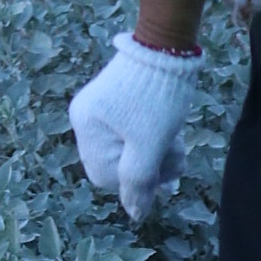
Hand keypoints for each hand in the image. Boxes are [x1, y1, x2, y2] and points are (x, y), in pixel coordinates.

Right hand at [69, 32, 199, 222]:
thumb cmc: (158, 97)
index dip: (136, 182)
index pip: (106, 176)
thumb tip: (134, 215)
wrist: (168, 44)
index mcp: (85, 126)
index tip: (164, 174)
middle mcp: (85, 117)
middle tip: (175, 158)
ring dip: (153, 153)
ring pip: (125, 148)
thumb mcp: (150, 145)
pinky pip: (129, 131)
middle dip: (148, 167)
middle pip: (115, 163)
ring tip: (176, 144)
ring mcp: (98, 107)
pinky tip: (168, 131)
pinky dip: (149, 137)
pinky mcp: (115, 98)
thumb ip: (139, 182)